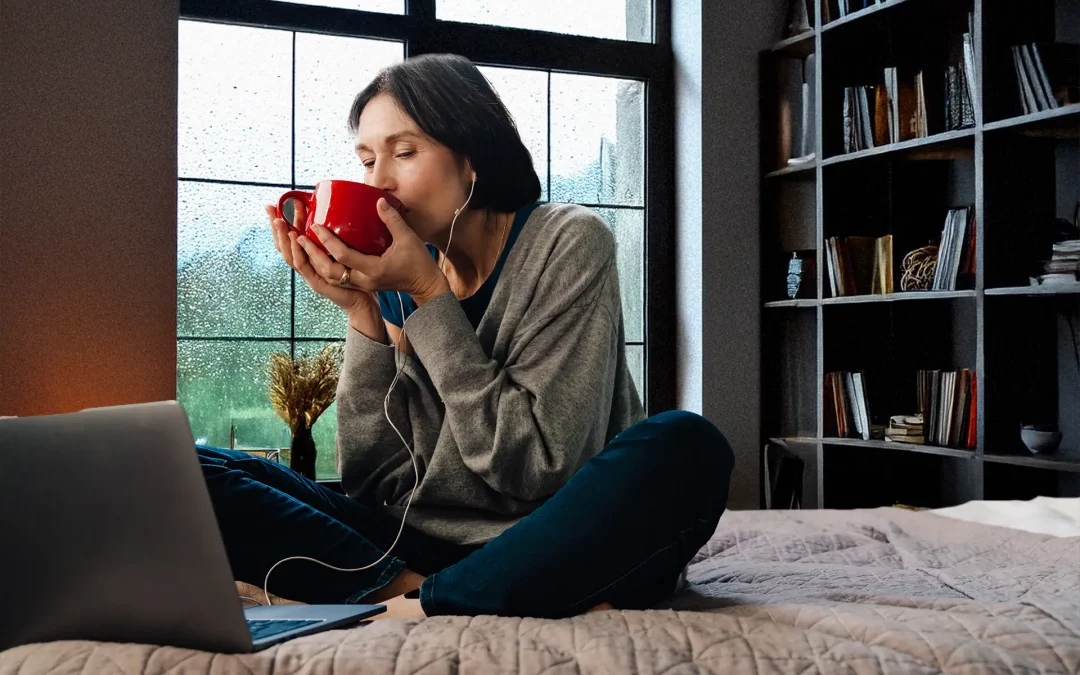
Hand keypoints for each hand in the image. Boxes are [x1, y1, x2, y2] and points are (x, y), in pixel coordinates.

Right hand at [264, 203, 379, 318]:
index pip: (289, 238)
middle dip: (276, 227)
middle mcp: (305, 266)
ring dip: (283, 237)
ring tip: (280, 221)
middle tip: (272, 209)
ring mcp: (309, 275)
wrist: (363, 301)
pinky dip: (299, 252)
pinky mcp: (317, 284)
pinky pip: (305, 267)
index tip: (276, 204)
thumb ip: (335, 233)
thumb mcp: (342, 249)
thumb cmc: (354, 274)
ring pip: (290, 256)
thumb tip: (337, 209)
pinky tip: (296, 240)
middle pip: (283, 246)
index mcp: (308, 257)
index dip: (281, 222)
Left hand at [305, 198, 450, 305]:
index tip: (315, 226)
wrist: (425, 285)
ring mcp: (363, 284)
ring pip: (332, 276)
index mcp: (373, 270)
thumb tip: (378, 201)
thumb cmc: (419, 264)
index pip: (343, 256)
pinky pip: (339, 277)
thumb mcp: (408, 239)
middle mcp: (364, 280)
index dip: (328, 241)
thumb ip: (392, 220)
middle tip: (299, 237)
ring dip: (316, 262)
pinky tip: (321, 253)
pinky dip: (327, 266)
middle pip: (330, 271)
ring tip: (304, 244)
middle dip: (312, 255)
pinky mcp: (363, 283)